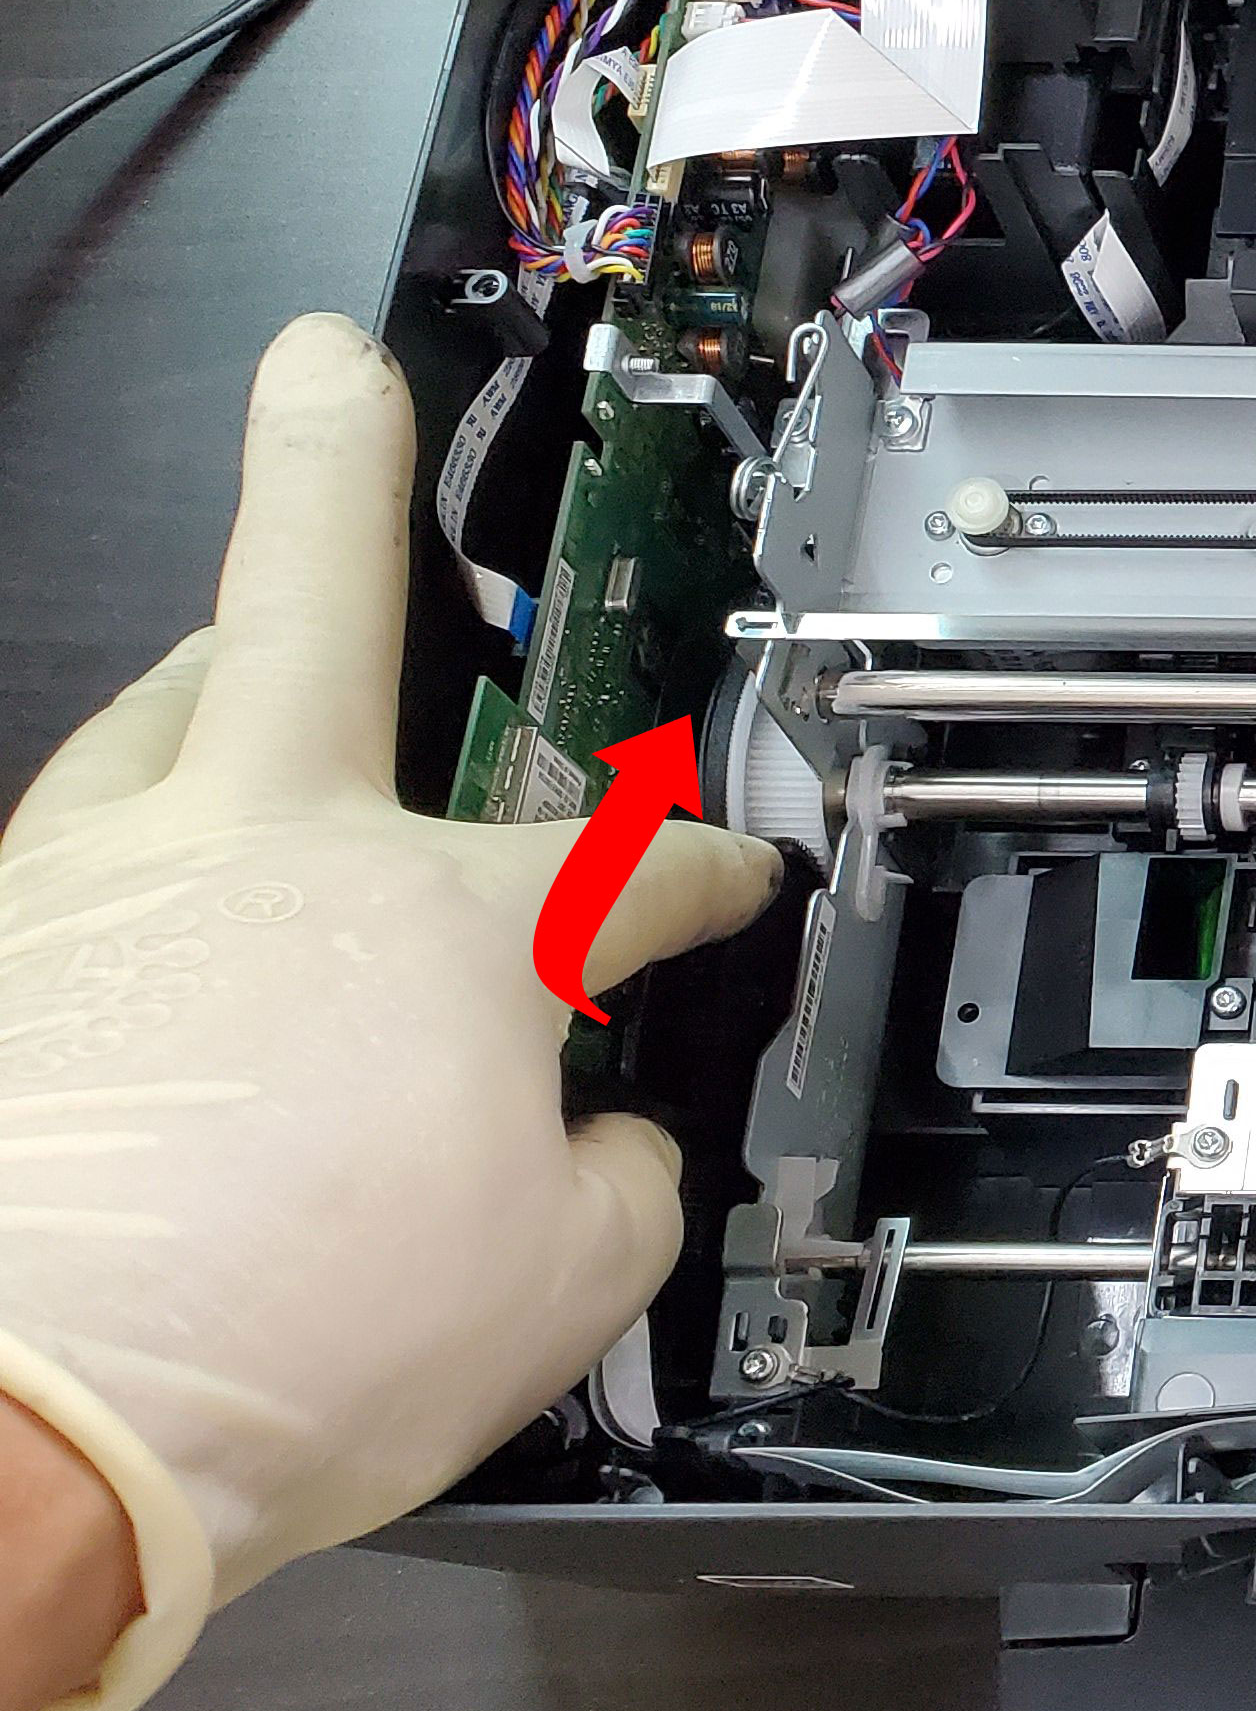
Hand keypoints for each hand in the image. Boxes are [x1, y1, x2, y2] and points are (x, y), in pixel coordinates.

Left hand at [0, 316, 777, 1710]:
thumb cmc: (290, 1343)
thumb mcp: (559, 1294)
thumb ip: (613, 1186)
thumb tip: (597, 1149)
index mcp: (454, 922)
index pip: (636, 872)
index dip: (710, 881)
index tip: (734, 892)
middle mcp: (265, 850)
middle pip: (300, 602)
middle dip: (328, 464)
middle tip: (327, 367)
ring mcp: (86, 889)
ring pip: (153, 719)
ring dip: (210, 678)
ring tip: (232, 669)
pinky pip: (60, 867)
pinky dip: (116, 859)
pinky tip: (126, 915)